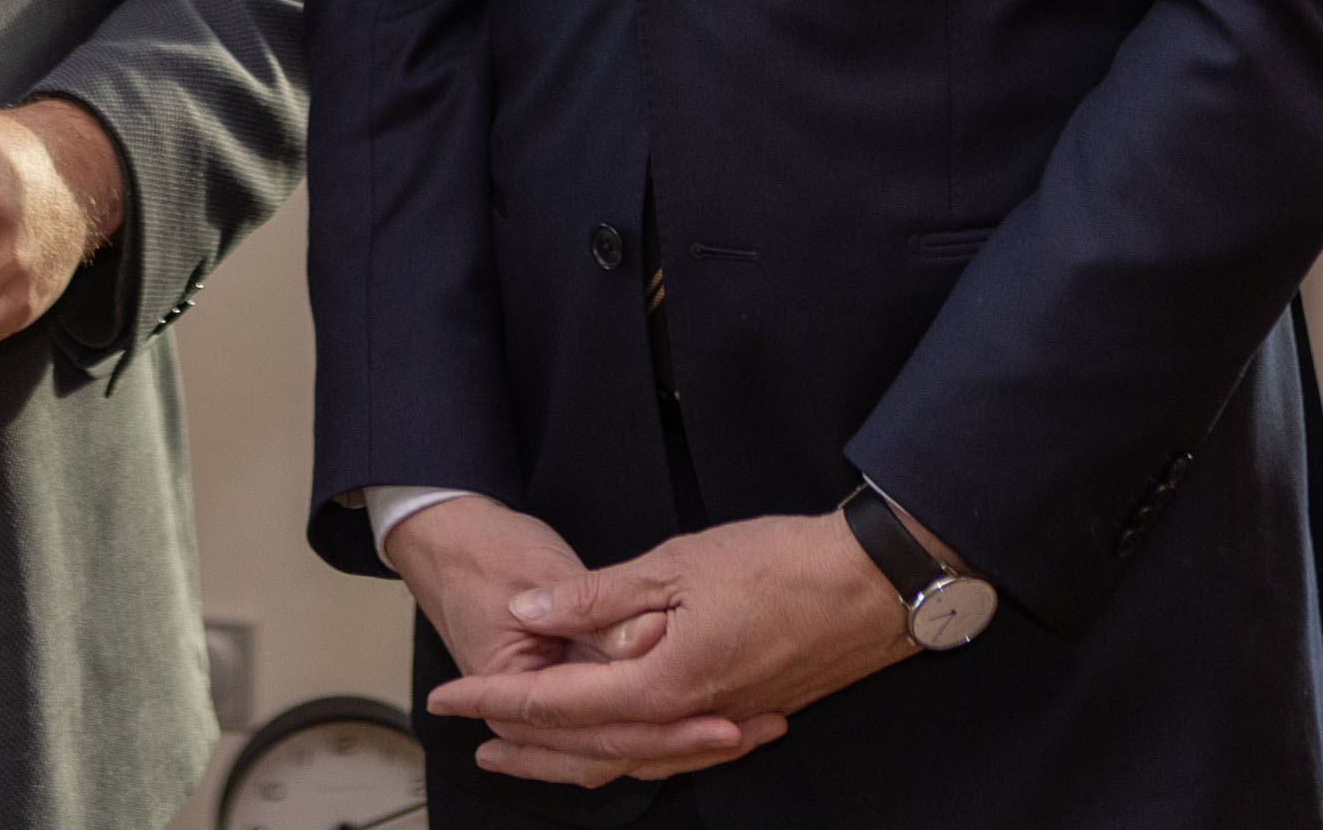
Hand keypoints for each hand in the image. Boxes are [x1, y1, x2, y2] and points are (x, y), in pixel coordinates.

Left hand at [426, 510, 914, 784]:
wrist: (873, 586)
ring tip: (532, 754)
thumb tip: (532, 611)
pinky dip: (636, 755)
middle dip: (526, 748)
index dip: (496, 700)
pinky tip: (622, 747)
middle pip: (589, 750)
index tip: (448, 699)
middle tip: (475, 745)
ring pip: (634, 759)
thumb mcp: (676, 564)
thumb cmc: (782, 565)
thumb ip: (598, 596)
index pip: (558, 702)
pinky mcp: (748, 716)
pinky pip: (675, 752)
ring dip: (575, 759)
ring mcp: (723, 722)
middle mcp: (689, 717)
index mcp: (662, 682)